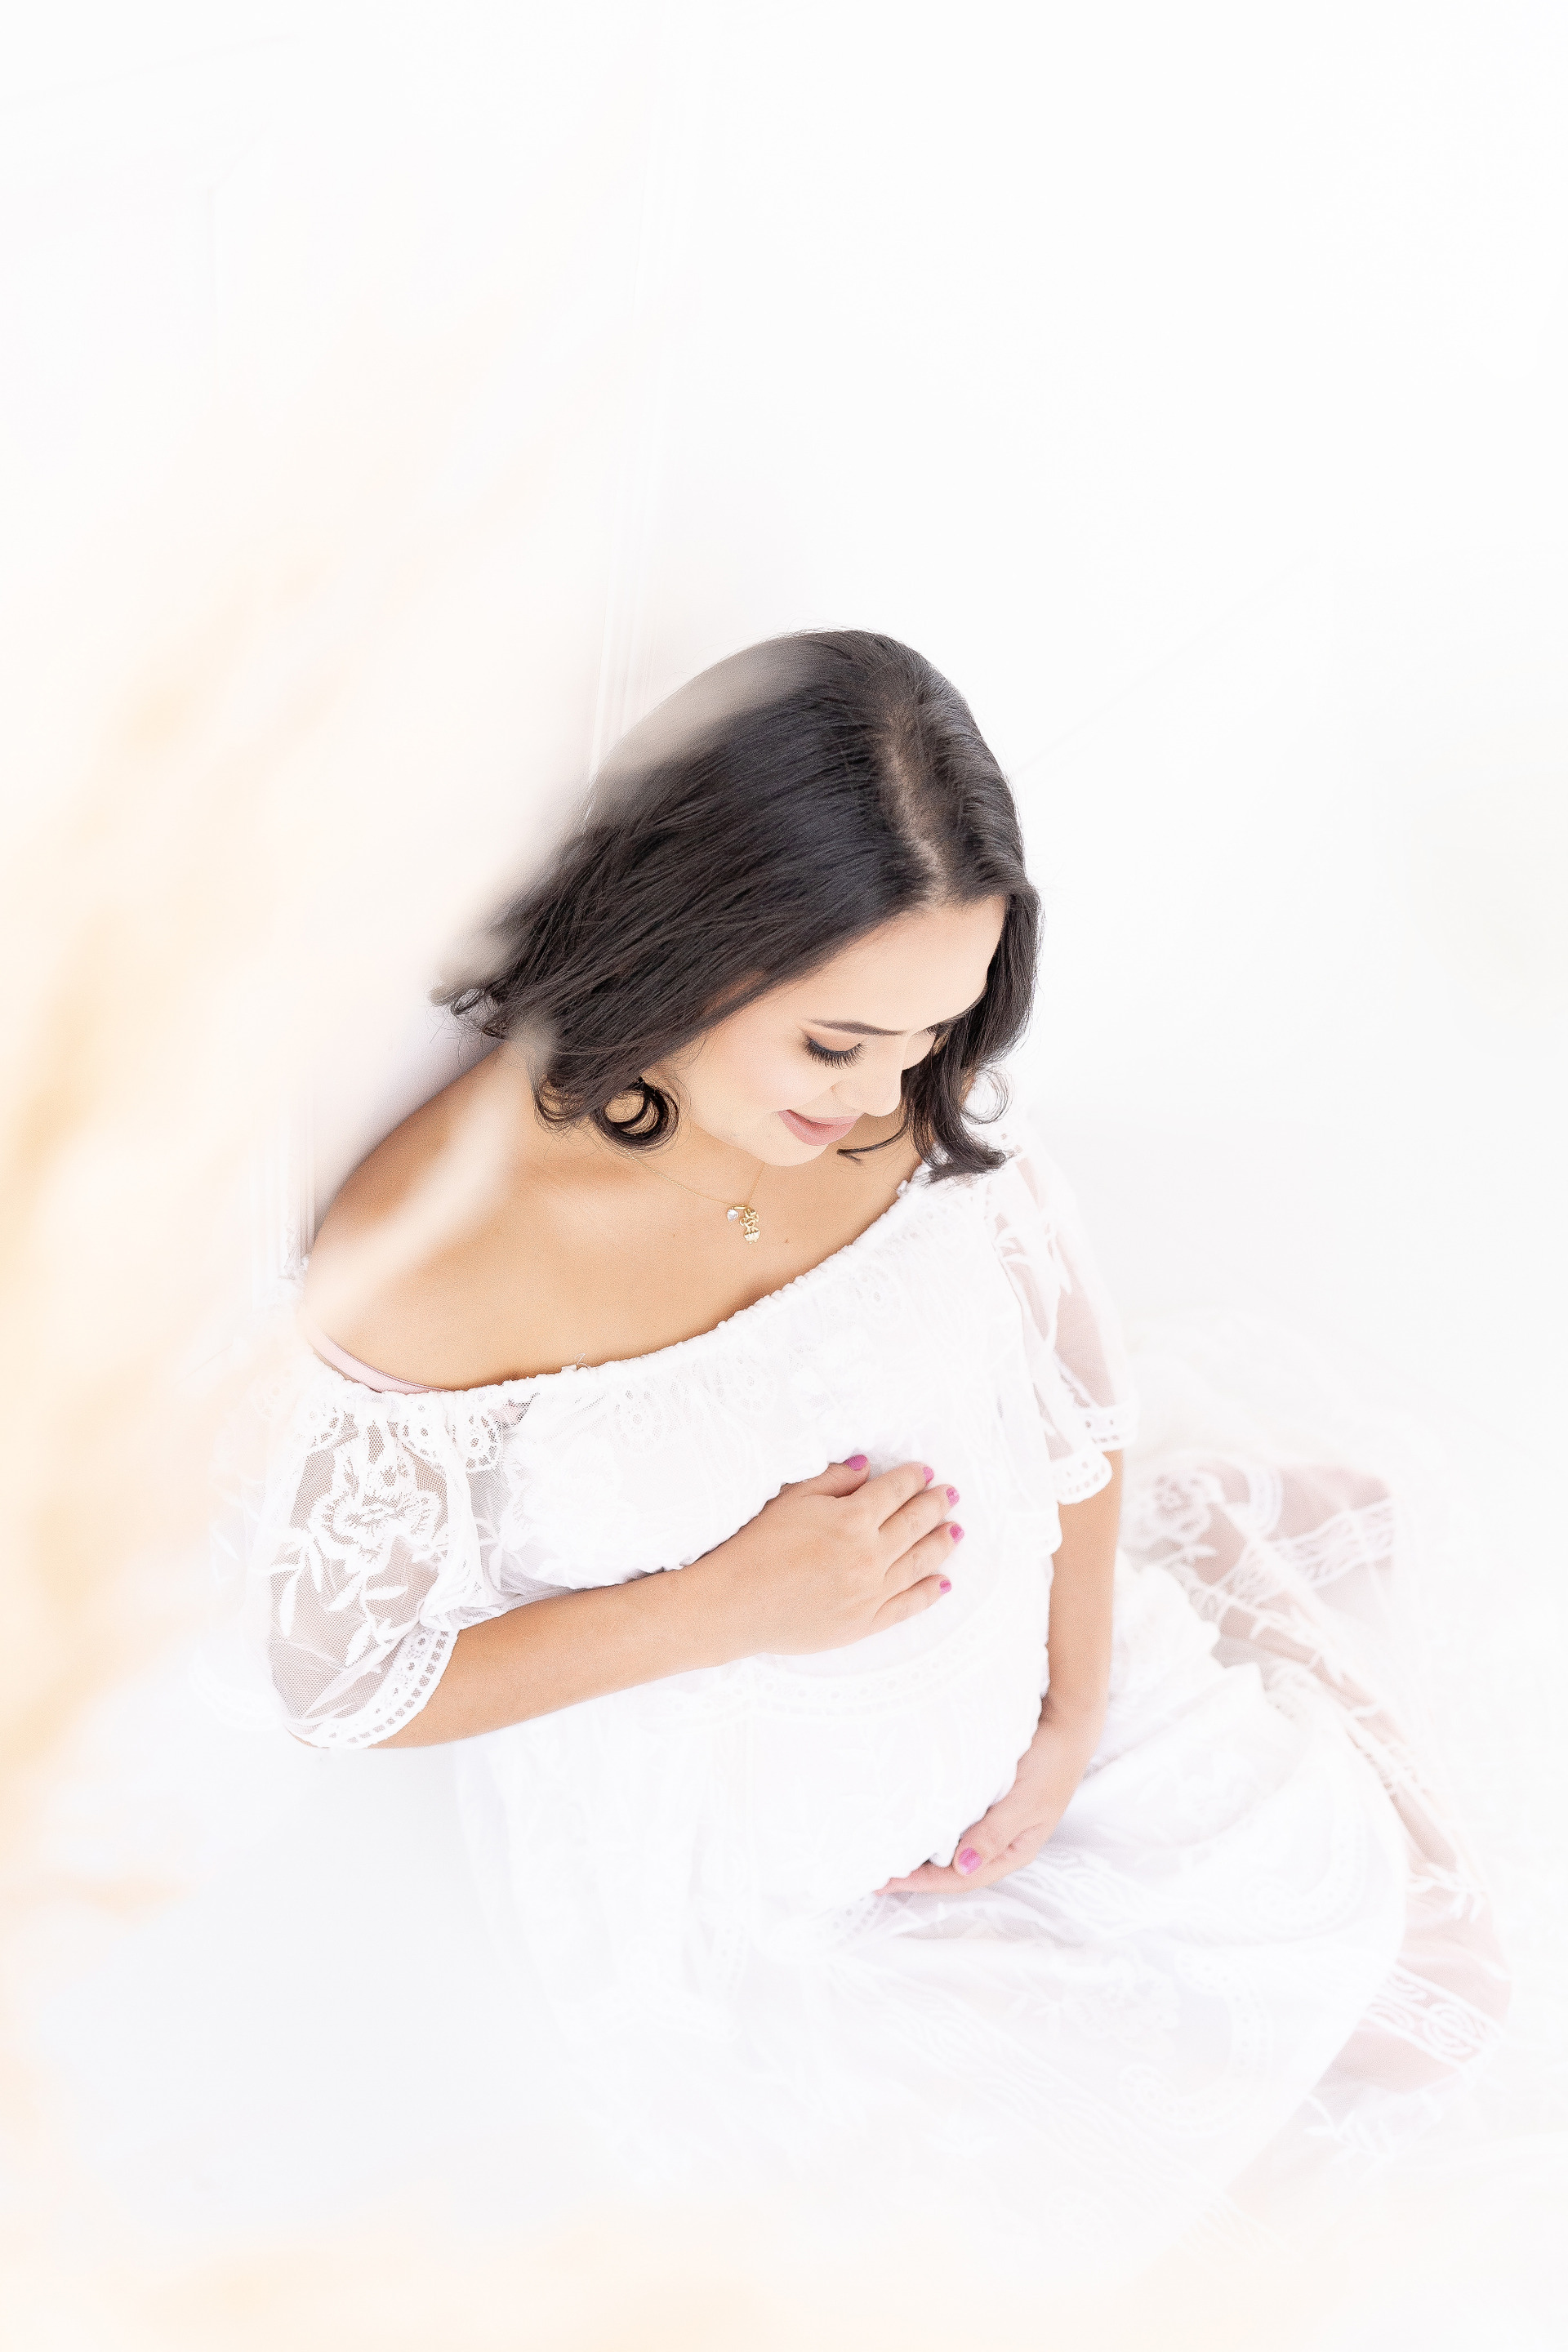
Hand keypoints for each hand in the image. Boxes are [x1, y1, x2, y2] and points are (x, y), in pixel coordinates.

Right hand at [692, 1456, 962, 1660]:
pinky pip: (907, 1606)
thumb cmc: (755, 1546)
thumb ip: (833, 1480)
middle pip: (915, 1524)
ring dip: (941, 1544)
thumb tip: (867, 1468)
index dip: (913, 1478)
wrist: (734, 1605)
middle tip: (950, 1494)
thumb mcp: (791, 1499)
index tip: (925, 1471)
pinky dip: (928, 1592)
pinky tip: (943, 1582)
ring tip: (956, 1531)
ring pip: (919, 1563)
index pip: (895, 1492)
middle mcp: (869, 1556)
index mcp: (852, 1520)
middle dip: (935, 1505)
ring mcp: (870, 1593)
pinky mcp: (864, 1623)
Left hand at [875, 1699, 1103, 1895]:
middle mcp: (998, 1840)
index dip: (923, 1883)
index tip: (887, 1881)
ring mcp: (991, 1819)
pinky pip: (952, 1819)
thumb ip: (993, 1834)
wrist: (1066, 1723)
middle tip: (874, 1871)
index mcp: (1012, 1850)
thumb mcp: (1025, 1802)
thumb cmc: (1051, 1763)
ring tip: (885, 1849)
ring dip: (920, 1850)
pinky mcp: (984, 1798)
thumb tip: (962, 1867)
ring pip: (950, 1845)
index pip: (961, 1878)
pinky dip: (930, 1823)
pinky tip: (909, 1819)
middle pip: (952, 1867)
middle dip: (916, 1873)